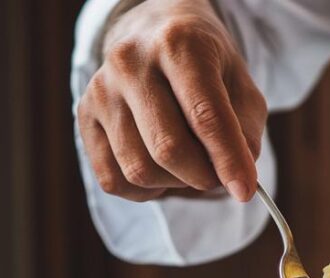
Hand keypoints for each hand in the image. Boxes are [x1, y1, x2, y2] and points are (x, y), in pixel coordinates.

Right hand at [77, 0, 266, 202]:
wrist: (154, 34)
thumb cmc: (204, 65)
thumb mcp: (240, 85)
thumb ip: (245, 131)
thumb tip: (238, 179)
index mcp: (177, 45)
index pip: (204, 116)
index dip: (228, 160)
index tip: (244, 190)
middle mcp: (131, 63)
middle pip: (167, 148)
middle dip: (201, 176)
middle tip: (217, 176)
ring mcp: (101, 90)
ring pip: (139, 170)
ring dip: (174, 183)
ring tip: (188, 165)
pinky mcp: (84, 115)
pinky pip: (113, 179)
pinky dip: (144, 189)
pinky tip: (159, 169)